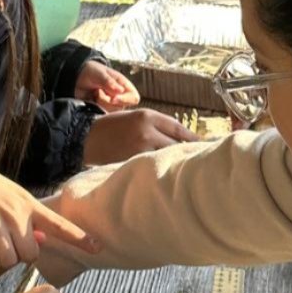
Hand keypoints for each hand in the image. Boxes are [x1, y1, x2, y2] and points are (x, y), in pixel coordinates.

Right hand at [0, 155, 99, 272]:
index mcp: (28, 204)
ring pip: (9, 260)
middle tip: (5, 241)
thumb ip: (29, 219)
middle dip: (19, 254)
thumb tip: (45, 240)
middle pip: (30, 254)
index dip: (78, 237)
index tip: (97, 247)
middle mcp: (15, 214)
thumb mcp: (13, 196)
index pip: (58, 223)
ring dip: (0, 258)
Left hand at [74, 60, 139, 109]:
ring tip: (95, 93)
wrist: (75, 77)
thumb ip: (109, 82)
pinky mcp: (101, 109)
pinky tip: (92, 99)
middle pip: (122, 107)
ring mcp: (110, 104)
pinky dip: (96, 108)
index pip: (134, 97)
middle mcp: (119, 96)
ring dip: (101, 103)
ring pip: (112, 112)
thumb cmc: (90, 71)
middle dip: (108, 101)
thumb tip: (120, 91)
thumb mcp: (99, 73)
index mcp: (123, 85)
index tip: (113, 98)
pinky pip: (103, 115)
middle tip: (98, 91)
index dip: (125, 100)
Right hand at [83, 108, 198, 165]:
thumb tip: (180, 138)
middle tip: (200, 160)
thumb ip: (156, 125)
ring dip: (175, 162)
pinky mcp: (132, 163)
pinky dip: (160, 170)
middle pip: (176, 143)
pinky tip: (166, 176)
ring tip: (186, 170)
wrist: (86, 137)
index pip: (179, 128)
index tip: (205, 145)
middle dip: (187, 151)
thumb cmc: (113, 126)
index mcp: (148, 116)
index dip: (193, 138)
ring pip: (166, 156)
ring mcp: (140, 149)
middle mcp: (147, 132)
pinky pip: (152, 167)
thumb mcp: (136, 118)